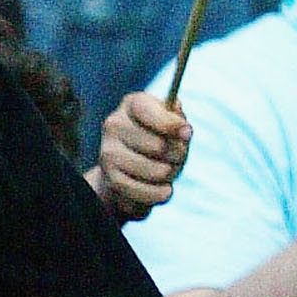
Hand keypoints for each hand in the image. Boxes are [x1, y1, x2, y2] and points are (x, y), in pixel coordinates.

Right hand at [94, 90, 191, 222]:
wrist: (132, 170)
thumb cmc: (160, 139)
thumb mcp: (173, 126)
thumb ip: (180, 122)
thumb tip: (184, 130)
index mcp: (133, 104)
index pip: (146, 110)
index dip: (169, 124)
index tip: (187, 133)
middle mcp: (114, 124)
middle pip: (156, 144)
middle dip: (176, 154)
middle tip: (178, 157)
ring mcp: (108, 152)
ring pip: (150, 170)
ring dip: (168, 174)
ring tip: (169, 172)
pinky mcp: (110, 178)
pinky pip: (140, 190)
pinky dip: (157, 193)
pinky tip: (165, 190)